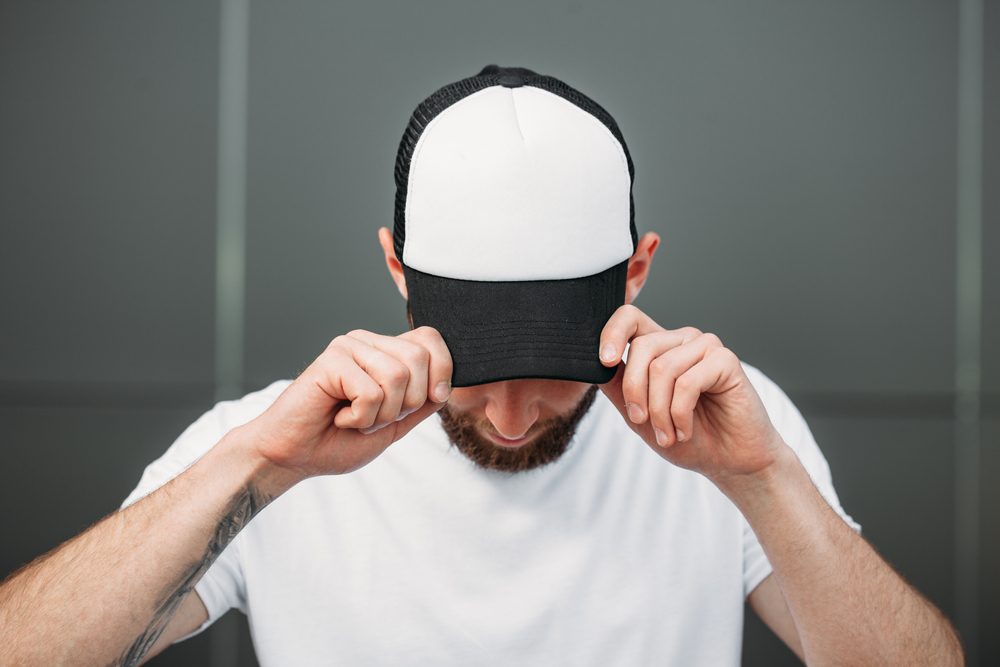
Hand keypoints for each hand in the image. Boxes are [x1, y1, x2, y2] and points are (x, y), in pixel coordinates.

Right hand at [238, 326, 453, 483]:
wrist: (295, 456)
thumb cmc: (338, 440)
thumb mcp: (395, 424)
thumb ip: (422, 403)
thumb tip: (449, 385)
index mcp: (386, 351)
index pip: (431, 338)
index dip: (443, 371)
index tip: (432, 399)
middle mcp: (368, 341)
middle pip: (420, 358)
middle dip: (407, 403)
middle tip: (375, 416)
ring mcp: (349, 346)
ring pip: (398, 377)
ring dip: (381, 414)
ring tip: (355, 418)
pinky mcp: (331, 360)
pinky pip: (371, 392)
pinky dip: (360, 418)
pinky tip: (339, 417)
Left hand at [597, 305, 786, 484]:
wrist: (728, 461)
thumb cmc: (688, 437)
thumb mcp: (640, 416)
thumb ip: (618, 389)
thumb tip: (593, 367)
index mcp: (659, 346)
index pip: (629, 317)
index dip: (612, 333)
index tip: (605, 362)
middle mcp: (681, 340)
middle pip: (642, 346)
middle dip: (635, 391)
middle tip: (642, 421)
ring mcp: (705, 347)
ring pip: (662, 368)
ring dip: (659, 411)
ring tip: (668, 435)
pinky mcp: (726, 360)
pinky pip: (688, 383)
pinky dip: (680, 415)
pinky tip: (685, 430)